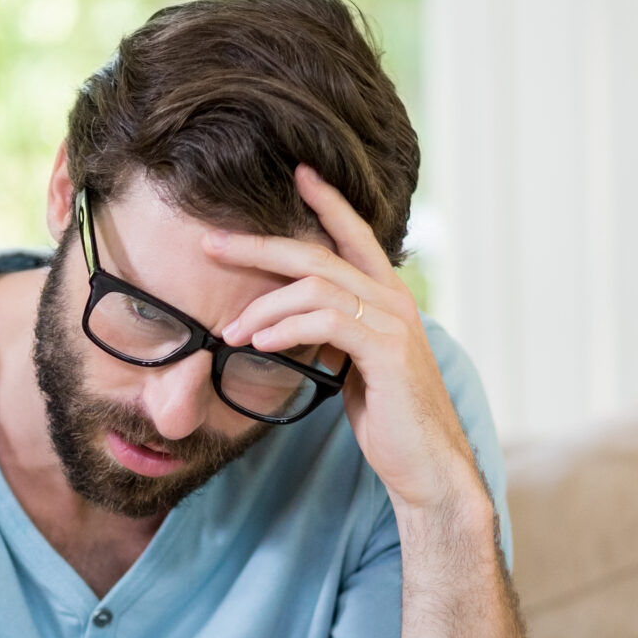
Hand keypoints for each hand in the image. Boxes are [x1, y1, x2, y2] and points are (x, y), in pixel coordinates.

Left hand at [209, 165, 489, 521]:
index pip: (353, 234)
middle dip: (259, 247)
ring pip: (315, 286)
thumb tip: (289, 325)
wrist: (426, 463)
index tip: (298, 174)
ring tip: (228, 331)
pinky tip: (260, 343)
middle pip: (317, 253)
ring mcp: (393, 322)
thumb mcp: (356, 366)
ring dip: (262, 305)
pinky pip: (327, 321)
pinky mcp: (386, 350)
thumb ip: (334, 335)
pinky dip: (286, 327)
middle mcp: (393, 298)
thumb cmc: (389, 418)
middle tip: (212, 246)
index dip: (326, 201)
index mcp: (386, 296)